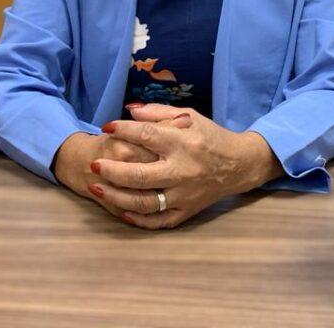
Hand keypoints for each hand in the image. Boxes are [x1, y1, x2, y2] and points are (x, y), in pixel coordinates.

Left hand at [88, 104, 281, 229]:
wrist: (240, 165)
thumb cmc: (210, 137)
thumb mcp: (189, 116)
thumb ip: (158, 112)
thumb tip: (128, 111)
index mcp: (183, 143)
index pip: (147, 135)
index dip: (124, 130)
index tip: (106, 126)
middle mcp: (183, 170)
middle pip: (140, 175)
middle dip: (112, 171)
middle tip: (93, 165)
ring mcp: (184, 195)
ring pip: (144, 203)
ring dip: (116, 197)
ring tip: (96, 187)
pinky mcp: (187, 212)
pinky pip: (157, 222)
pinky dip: (137, 219)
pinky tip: (120, 210)